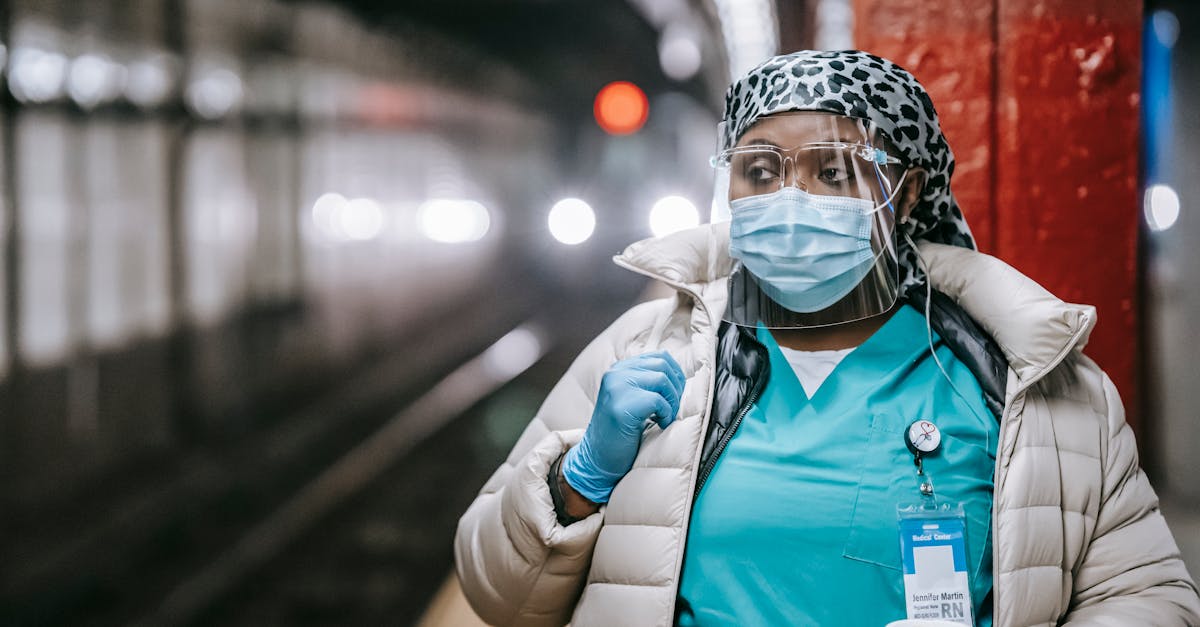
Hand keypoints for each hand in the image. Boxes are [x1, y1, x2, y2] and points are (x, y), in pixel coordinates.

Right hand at [561, 351, 684, 502]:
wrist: (598, 458)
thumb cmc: (620, 431)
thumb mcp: (632, 399)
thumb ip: (647, 382)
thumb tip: (679, 375)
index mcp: (619, 369)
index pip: (659, 356)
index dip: (676, 374)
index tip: (675, 394)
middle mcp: (616, 374)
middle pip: (662, 365)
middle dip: (676, 387)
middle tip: (671, 408)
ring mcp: (617, 388)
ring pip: (662, 379)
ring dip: (671, 401)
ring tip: (665, 417)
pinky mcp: (622, 406)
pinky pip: (657, 400)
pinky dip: (666, 414)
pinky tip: (660, 424)